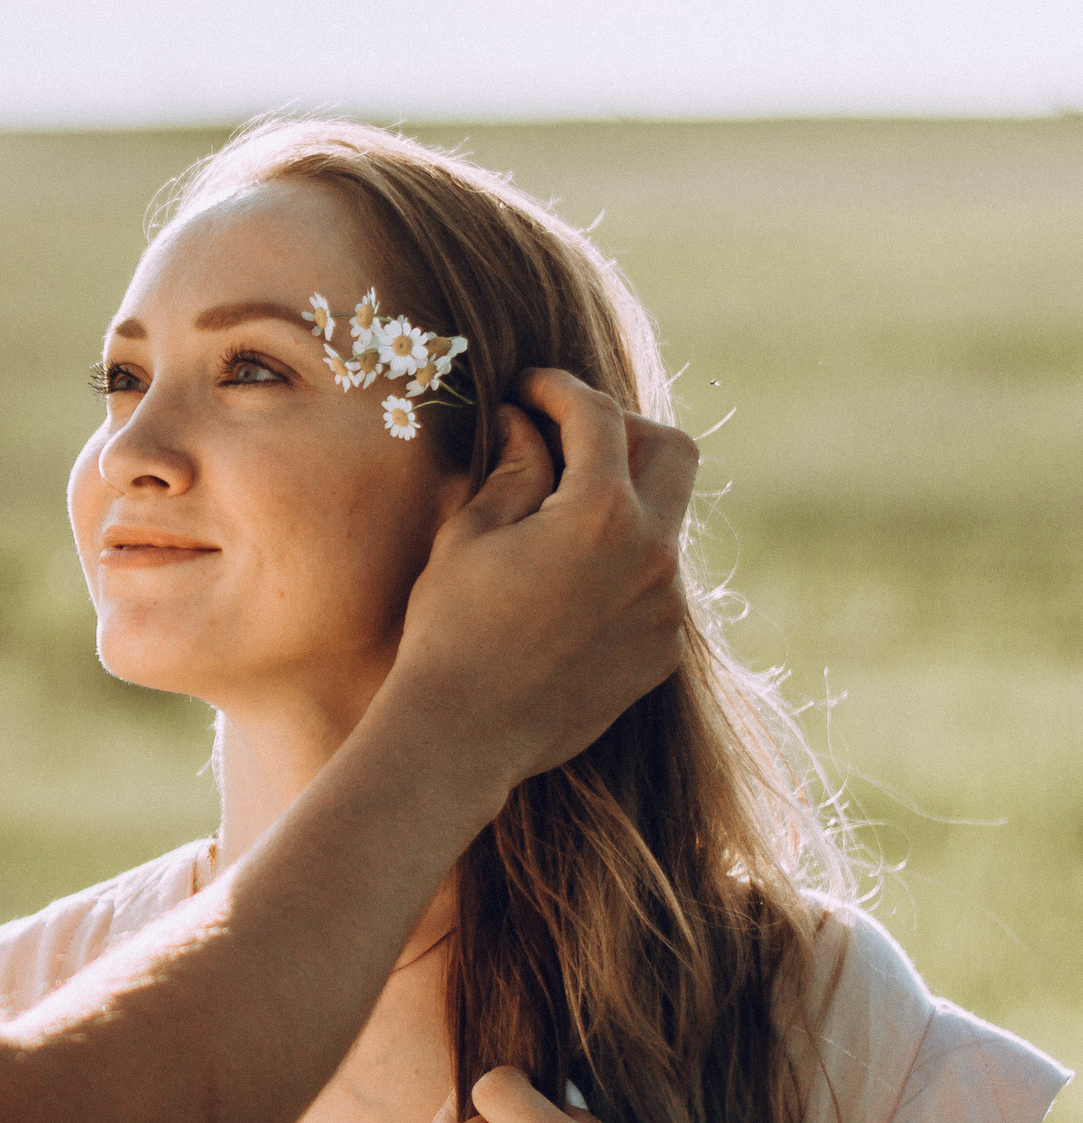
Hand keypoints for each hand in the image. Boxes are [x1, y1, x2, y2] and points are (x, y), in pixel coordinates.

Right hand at [388, 369, 698, 788]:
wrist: (465, 734)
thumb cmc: (450, 627)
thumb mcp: (470, 534)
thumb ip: (512, 468)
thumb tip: (524, 423)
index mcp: (602, 515)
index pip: (599, 415)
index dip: (558, 388)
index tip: (527, 388)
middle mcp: (654, 554)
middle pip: (672, 449)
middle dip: (620, 430)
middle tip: (564, 438)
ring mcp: (668, 606)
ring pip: (666, 517)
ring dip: (621, 499)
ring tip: (557, 516)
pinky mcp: (664, 647)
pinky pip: (658, 580)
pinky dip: (621, 561)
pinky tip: (566, 583)